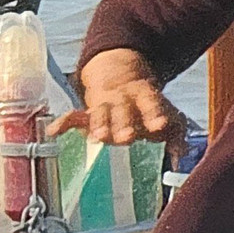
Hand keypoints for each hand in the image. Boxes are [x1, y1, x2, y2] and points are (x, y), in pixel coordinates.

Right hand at [46, 48, 189, 146]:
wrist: (121, 76)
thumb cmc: (148, 105)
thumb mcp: (167, 115)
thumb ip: (176, 136)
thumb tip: (180, 157)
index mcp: (145, 95)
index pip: (151, 103)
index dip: (155, 114)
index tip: (159, 125)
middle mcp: (123, 99)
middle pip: (123, 110)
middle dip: (124, 123)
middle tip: (127, 137)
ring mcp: (104, 105)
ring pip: (99, 113)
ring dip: (99, 124)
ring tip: (98, 138)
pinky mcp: (87, 113)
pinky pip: (73, 117)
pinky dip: (63, 124)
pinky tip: (53, 132)